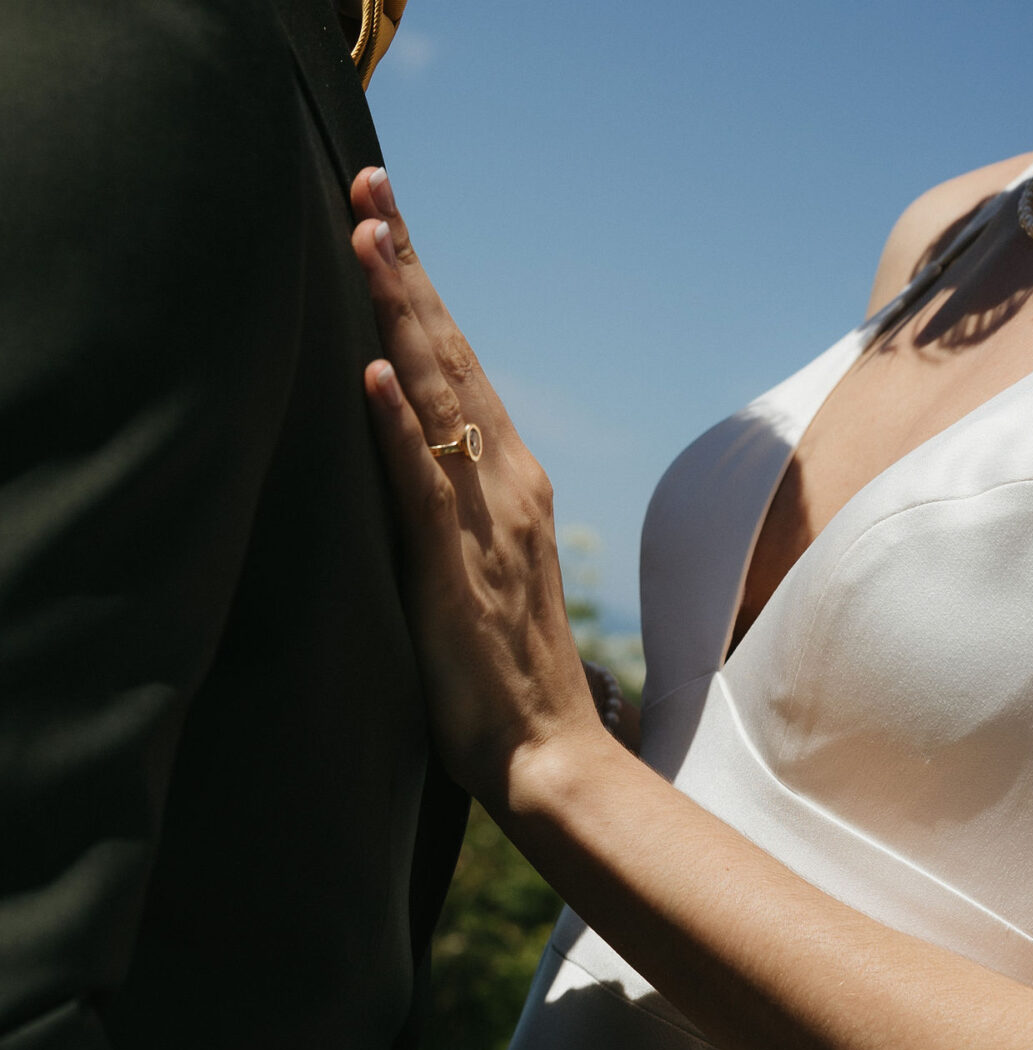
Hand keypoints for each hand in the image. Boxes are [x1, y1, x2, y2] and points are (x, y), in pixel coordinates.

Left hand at [348, 167, 601, 809]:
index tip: (381, 219)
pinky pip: (427, 489)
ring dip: (400, 318)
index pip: (457, 369)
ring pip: (441, 402)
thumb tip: (408, 468)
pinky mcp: (460, 572)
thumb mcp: (472, 576)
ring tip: (366, 241)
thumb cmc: (503, 684)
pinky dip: (400, 430)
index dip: (417, 293)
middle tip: (367, 188)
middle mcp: (508, 488)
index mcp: (510, 487)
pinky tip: (372, 376)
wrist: (549, 760)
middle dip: (407, 272)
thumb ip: (448, 516)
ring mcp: (486, 526)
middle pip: (450, 359)